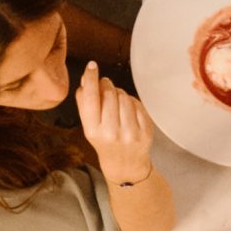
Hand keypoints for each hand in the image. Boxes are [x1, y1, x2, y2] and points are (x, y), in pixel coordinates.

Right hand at [76, 61, 156, 185]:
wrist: (125, 164)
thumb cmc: (104, 142)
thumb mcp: (89, 126)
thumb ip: (84, 103)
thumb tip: (85, 79)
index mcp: (93, 131)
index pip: (90, 98)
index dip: (91, 78)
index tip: (92, 66)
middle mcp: (112, 133)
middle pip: (110, 94)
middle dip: (107, 85)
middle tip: (105, 85)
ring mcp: (130, 133)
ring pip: (125, 97)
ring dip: (119, 93)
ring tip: (116, 101)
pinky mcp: (145, 131)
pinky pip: (138, 104)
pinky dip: (132, 102)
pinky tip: (127, 110)